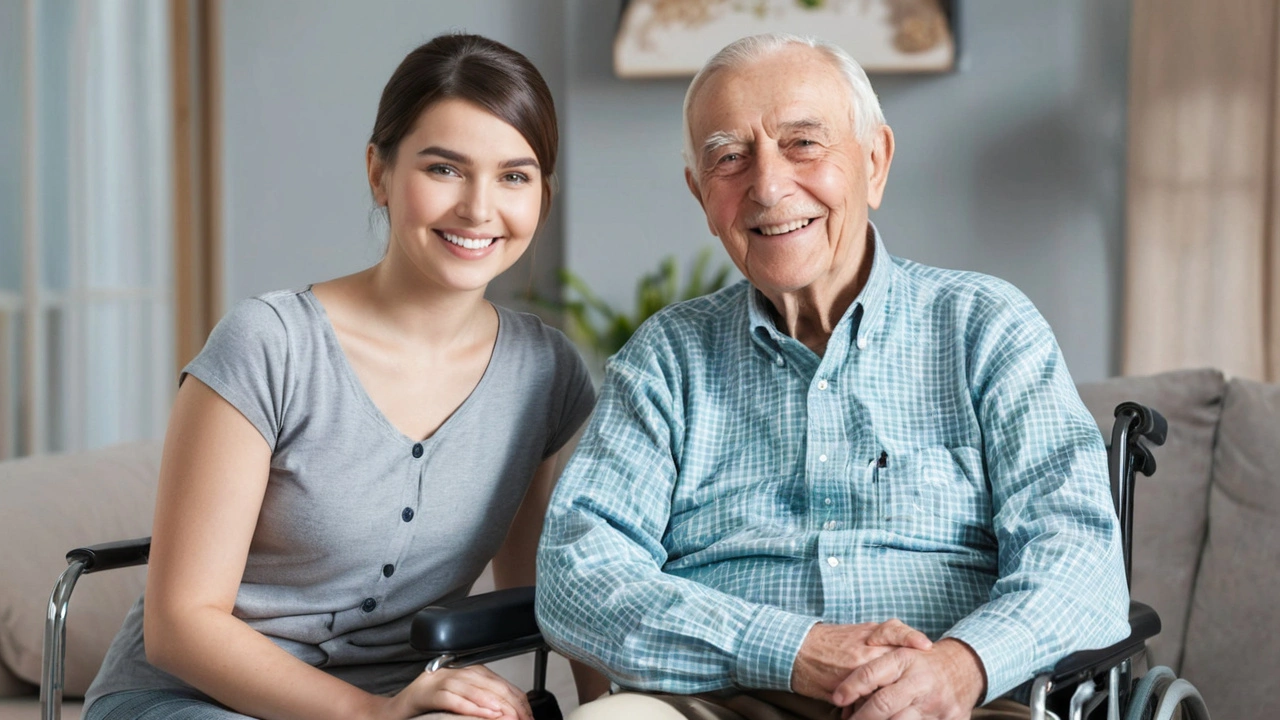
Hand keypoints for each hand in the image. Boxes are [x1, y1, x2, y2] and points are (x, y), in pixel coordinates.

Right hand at [381, 664, 532, 719]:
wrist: (387, 715)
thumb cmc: (422, 713)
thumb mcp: (456, 705)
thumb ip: (478, 703)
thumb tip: (506, 713)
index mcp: (462, 671)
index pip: (496, 681)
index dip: (515, 698)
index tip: (527, 716)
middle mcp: (451, 670)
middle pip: (487, 682)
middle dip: (509, 701)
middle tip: (522, 718)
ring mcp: (436, 679)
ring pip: (471, 686)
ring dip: (492, 703)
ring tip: (508, 716)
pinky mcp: (424, 692)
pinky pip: (450, 697)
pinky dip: (469, 706)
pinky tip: (484, 714)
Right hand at [791, 619, 932, 701]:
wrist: (795, 650)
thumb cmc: (827, 641)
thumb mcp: (855, 632)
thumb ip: (879, 638)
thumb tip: (906, 649)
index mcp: (866, 634)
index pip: (894, 631)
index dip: (910, 637)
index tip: (925, 646)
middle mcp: (863, 650)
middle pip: (895, 660)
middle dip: (908, 675)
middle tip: (920, 684)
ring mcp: (855, 670)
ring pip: (882, 685)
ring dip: (892, 696)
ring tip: (903, 705)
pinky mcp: (845, 688)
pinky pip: (864, 700)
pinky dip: (871, 706)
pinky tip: (875, 712)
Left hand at [832, 638, 985, 719]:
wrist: (965, 667)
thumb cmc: (923, 661)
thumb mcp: (901, 645)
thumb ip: (877, 651)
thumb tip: (853, 666)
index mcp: (905, 660)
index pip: (870, 674)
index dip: (850, 688)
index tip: (837, 698)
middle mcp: (920, 681)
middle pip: (883, 704)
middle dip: (861, 716)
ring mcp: (936, 704)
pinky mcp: (950, 719)